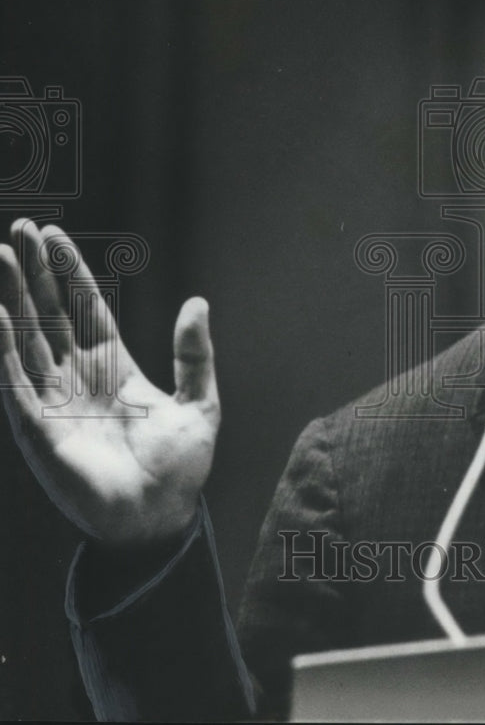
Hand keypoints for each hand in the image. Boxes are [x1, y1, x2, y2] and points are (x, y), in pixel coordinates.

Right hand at [0, 219, 218, 546]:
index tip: (53, 235)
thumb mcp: (200, 402)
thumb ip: (195, 353)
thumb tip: (198, 302)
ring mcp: (55, 399)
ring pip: (28, 337)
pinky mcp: (39, 428)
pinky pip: (16, 382)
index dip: (69, 272)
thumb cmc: (180, 467)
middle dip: (34, 272)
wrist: (161, 518)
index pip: (86, 308)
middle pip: (50, 313)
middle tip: (18, 230)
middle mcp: (79, 377)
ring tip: (1, 255)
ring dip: (13, 298)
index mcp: (115, 366)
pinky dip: (6, 348)